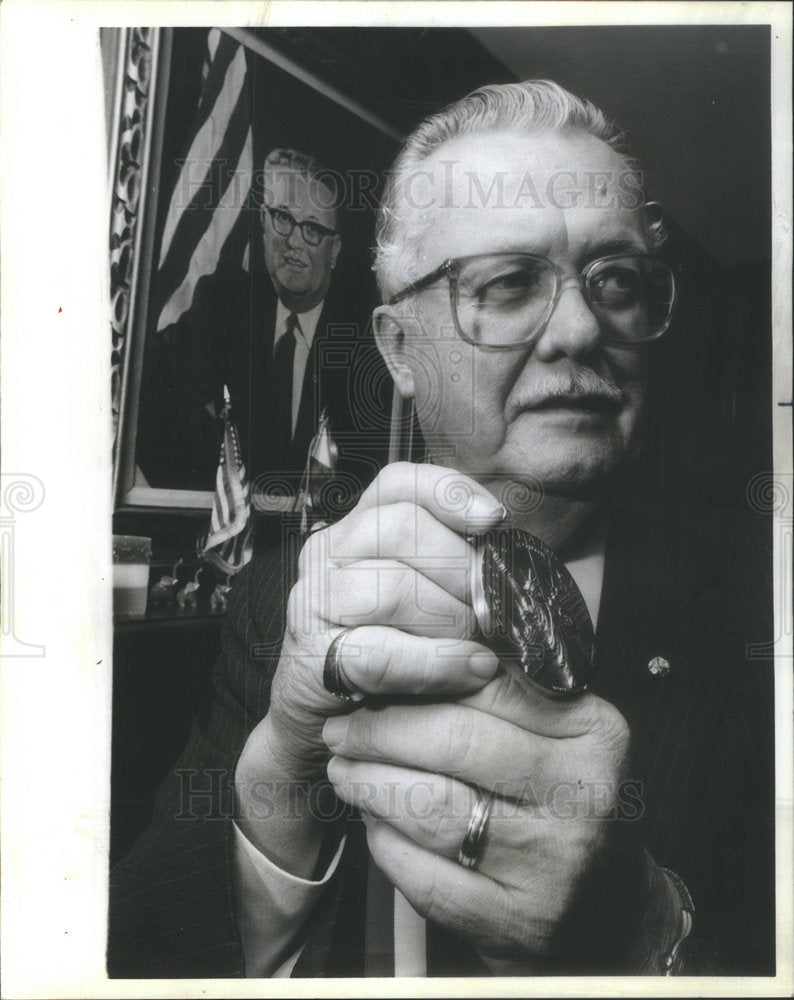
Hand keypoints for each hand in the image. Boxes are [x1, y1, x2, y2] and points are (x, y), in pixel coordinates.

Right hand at [234, 462, 505, 871]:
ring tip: (484, 646)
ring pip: (392, 588)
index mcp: (358, 528)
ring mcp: (313, 601)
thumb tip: (521, 560)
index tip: (495, 522)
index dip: (450, 493)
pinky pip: (379, 653)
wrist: (342, 729)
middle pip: (402, 530)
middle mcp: (327, 553)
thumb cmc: (401, 657)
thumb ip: (462, 570)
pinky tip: (472, 669)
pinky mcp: (311, 656)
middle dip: (463, 570)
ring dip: (451, 620)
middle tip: (496, 610)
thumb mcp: (434, 601)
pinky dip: (436, 663)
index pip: (399, 483)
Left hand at [325, 668, 641, 970]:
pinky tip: (375, 823)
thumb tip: (418, 658)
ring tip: (346, 768)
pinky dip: (386, 843)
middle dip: (381, 730)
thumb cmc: (570, 803)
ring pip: (431, 807)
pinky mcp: (515, 924)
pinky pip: (425, 876)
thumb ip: (507, 696)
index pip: (489, 688)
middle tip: (343, 728)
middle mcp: (583, 798)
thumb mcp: (564, 736)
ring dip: (371, 783)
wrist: (610, 908)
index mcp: (597, 734)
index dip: (420, 680)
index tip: (379, 679)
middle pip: (455, 742)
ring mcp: (551, 866)